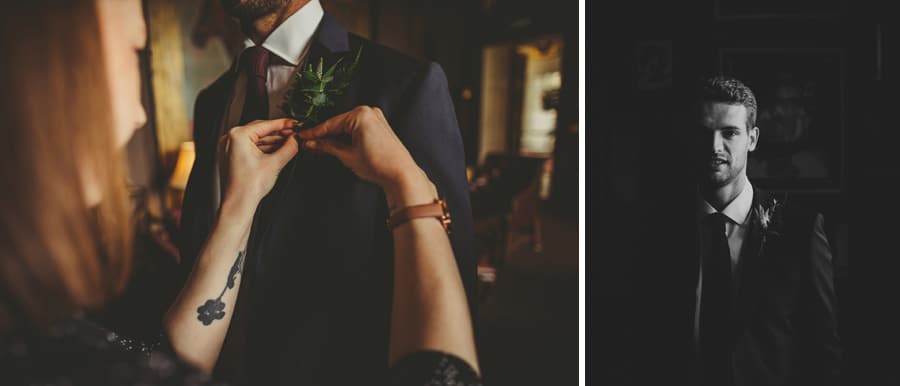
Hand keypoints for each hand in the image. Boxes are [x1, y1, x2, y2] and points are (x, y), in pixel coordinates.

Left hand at [219, 119, 299, 208]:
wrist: (238, 205)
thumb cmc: (248, 187)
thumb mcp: (275, 164)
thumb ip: (289, 147)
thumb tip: (296, 139)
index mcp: (238, 135)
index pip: (266, 124)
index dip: (284, 124)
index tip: (295, 124)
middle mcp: (230, 139)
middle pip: (261, 130)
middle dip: (279, 133)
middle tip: (295, 134)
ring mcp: (230, 148)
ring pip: (257, 139)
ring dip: (273, 141)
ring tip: (289, 143)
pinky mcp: (232, 156)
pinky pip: (251, 147)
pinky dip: (264, 148)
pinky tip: (277, 150)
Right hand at [296, 106, 435, 208]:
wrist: (401, 174)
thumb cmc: (379, 164)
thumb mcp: (347, 155)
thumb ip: (327, 146)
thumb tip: (311, 143)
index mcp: (360, 115)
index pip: (330, 124)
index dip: (314, 133)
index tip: (302, 137)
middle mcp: (369, 111)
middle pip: (338, 123)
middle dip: (324, 134)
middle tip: (307, 142)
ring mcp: (375, 117)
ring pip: (347, 126)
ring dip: (335, 136)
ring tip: (319, 146)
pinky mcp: (379, 125)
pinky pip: (357, 128)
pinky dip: (347, 136)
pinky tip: (336, 144)